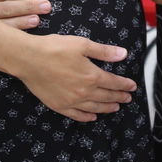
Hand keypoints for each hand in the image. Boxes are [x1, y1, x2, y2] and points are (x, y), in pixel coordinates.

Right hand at [14, 34, 137, 121]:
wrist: (29, 59)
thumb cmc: (55, 48)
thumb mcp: (82, 45)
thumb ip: (104, 52)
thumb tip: (123, 54)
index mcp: (92, 76)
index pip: (113, 82)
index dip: (124, 85)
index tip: (132, 86)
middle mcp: (84, 92)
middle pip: (106, 97)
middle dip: (119, 97)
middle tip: (127, 99)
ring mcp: (71, 101)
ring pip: (94, 108)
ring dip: (106, 108)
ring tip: (115, 108)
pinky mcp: (59, 106)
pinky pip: (77, 115)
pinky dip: (87, 117)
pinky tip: (92, 117)